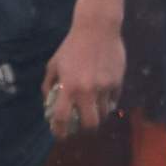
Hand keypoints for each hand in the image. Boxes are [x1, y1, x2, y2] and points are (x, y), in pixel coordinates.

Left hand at [41, 18, 128, 135]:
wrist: (97, 29)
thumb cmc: (71, 46)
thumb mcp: (54, 63)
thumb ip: (49, 84)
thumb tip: (48, 102)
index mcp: (68, 86)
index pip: (63, 117)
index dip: (60, 130)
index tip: (60, 135)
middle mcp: (87, 90)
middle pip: (90, 123)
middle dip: (85, 129)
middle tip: (81, 127)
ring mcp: (105, 87)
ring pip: (104, 114)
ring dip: (98, 116)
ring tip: (92, 111)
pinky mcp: (118, 82)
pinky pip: (114, 100)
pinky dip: (108, 102)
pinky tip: (103, 97)